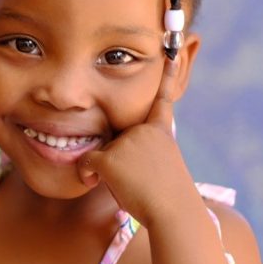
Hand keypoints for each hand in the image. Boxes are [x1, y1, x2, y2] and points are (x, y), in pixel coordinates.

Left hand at [78, 57, 199, 228]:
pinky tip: (106, 184)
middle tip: (141, 180)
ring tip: (135, 185)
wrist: (174, 213)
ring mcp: (127, 142)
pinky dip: (91, 176)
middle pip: (115, 140)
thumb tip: (98, 157)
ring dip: (110, 172)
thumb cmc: (166, 197)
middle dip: (119, 161)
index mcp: (161, 130)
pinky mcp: (111, 157)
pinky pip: (88, 165)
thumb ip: (139, 152)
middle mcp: (144, 130)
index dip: (168, 73)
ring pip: (103, 154)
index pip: (163, 97)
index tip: (170, 50)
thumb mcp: (160, 167)